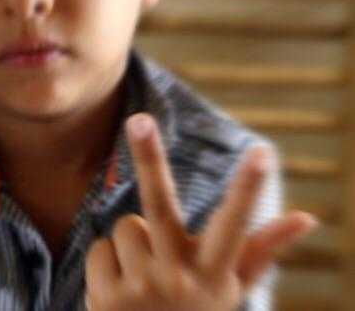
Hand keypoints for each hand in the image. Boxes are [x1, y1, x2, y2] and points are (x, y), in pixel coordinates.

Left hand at [84, 113, 316, 310]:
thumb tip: (307, 216)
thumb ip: (262, 249)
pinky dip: (107, 263)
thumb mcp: (230, 289)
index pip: (236, 223)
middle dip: (151, 158)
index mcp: (215, 272)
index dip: (249, 188)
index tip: (263, 150)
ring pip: (126, 226)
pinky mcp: (106, 298)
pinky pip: (101, 248)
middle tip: (140, 117)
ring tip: (144, 280)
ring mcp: (141, 288)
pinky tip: (121, 293)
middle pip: (160, 204)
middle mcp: (180, 278)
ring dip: (132, 244)